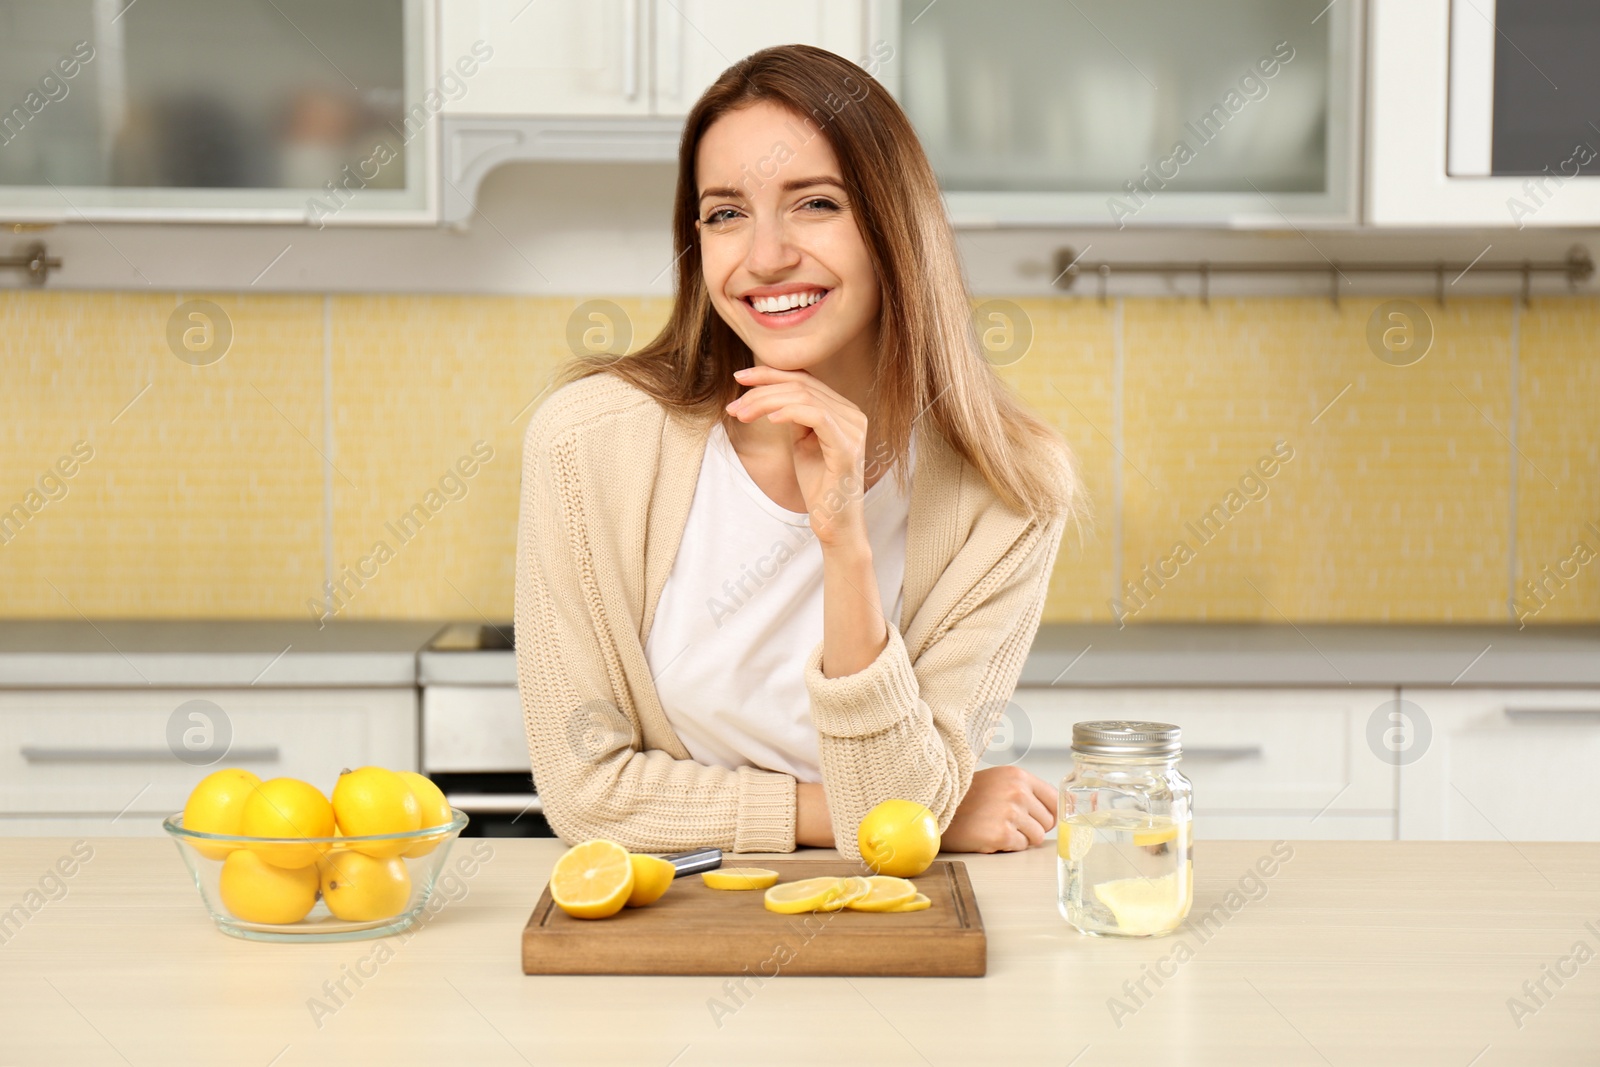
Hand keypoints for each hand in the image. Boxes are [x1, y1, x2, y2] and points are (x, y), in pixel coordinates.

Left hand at [726, 365, 869, 547]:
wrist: (835, 523)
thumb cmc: (818, 485)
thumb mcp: (802, 442)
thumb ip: (793, 416)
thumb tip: (765, 394)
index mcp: (843, 410)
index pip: (804, 379)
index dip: (769, 374)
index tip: (739, 378)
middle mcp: (852, 414)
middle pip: (802, 384)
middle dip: (761, 390)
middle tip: (734, 406)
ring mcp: (853, 429)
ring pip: (805, 397)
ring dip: (766, 402)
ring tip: (742, 415)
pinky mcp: (847, 447)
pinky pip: (817, 416)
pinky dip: (789, 412)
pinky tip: (769, 420)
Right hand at [941, 766, 1057, 852]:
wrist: (937, 809)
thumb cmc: (967, 798)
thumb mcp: (999, 781)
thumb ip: (1027, 791)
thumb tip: (1063, 807)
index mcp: (1018, 776)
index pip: (1054, 799)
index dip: (1046, 813)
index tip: (1036, 818)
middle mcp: (1017, 791)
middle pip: (1047, 821)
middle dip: (1031, 827)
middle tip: (1008, 823)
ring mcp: (1010, 813)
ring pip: (1036, 837)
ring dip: (1020, 838)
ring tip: (997, 828)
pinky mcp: (1001, 835)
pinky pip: (1020, 847)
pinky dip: (1007, 846)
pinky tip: (990, 835)